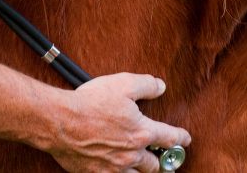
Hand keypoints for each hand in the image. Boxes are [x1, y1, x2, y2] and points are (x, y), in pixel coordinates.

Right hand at [47, 74, 190, 172]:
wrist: (60, 122)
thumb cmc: (90, 102)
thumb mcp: (123, 84)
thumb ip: (146, 85)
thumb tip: (160, 86)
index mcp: (141, 133)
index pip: (169, 138)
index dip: (181, 137)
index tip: (186, 138)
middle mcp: (131, 155)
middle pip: (155, 165)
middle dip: (162, 161)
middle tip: (165, 159)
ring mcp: (114, 168)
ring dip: (144, 172)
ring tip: (147, 169)